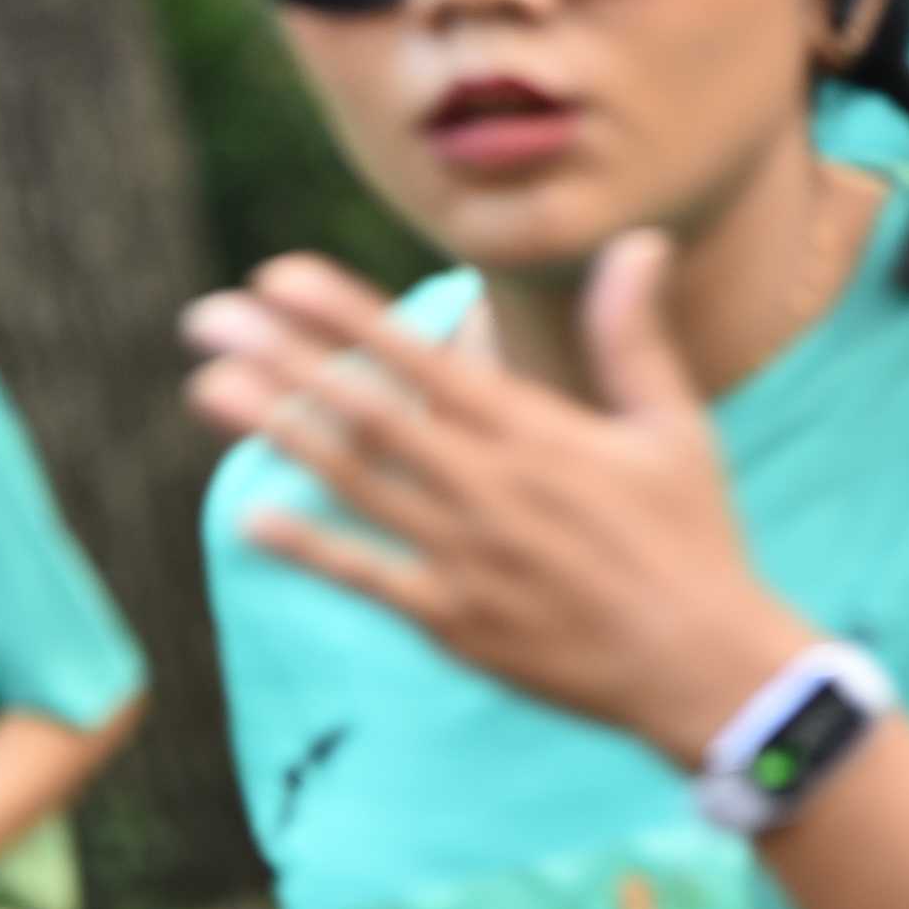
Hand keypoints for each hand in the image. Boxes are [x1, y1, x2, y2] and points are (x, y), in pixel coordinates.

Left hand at [181, 237, 813, 767]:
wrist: (703, 668)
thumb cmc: (694, 541)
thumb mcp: (673, 427)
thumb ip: (633, 336)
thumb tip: (637, 241)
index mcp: (536, 433)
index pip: (419, 357)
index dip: (341, 314)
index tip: (275, 275)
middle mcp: (489, 487)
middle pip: (364, 410)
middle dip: (279, 358)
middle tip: (204, 318)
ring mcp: (466, 557)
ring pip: (352, 483)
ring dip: (275, 432)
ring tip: (205, 388)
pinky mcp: (456, 622)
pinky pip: (367, 577)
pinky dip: (309, 547)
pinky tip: (250, 515)